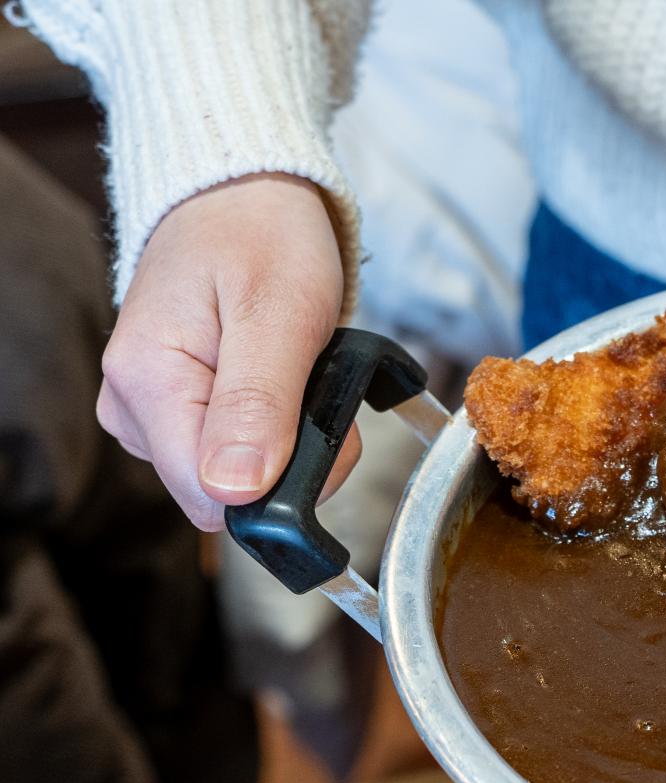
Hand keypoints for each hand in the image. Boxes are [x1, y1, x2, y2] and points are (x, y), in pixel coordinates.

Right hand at [98, 173, 353, 531]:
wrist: (243, 193)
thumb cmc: (261, 234)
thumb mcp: (278, 313)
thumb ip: (258, 406)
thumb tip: (234, 490)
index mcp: (145, 384)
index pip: (211, 498)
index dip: (283, 483)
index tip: (321, 428)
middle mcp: (134, 406)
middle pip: (228, 493)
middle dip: (295, 456)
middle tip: (317, 382)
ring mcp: (154, 409)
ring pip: (240, 475)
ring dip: (292, 437)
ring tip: (300, 366)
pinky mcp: (179, 406)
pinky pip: (241, 449)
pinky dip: (280, 421)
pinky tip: (284, 376)